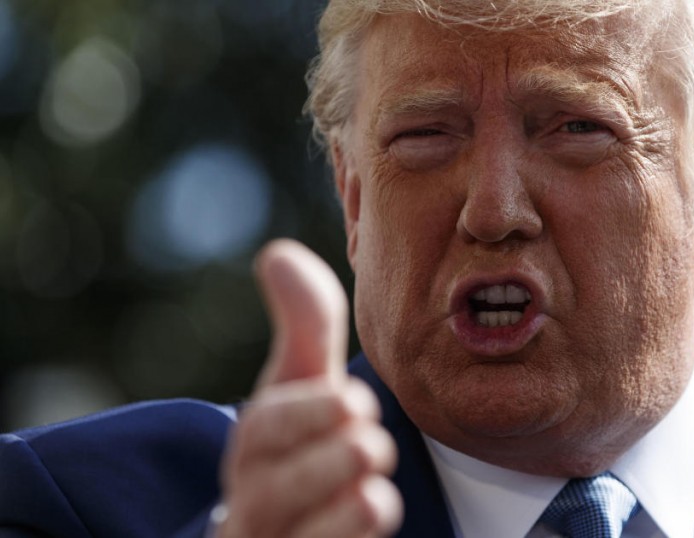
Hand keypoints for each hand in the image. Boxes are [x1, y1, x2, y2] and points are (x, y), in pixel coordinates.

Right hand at [217, 240, 402, 537]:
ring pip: (295, 536)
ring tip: (370, 485)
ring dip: (346, 506)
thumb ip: (305, 326)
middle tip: (369, 440)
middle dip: (333, 458)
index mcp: (255, 445)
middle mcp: (252, 500)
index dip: (309, 412)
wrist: (289, 528)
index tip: (353, 400)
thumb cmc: (302, 443)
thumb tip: (277, 252)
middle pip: (274, 487)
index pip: (265, 429)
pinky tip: (369, 510)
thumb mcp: (306, 384)